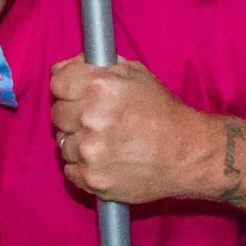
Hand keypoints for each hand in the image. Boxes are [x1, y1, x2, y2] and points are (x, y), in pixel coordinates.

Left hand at [50, 56, 210, 204]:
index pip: (57, 82)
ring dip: (78, 143)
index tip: (75, 94)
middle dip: (73, 115)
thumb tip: (65, 68)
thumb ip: (96, 66)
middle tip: (96, 120)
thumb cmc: (163, 112)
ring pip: (63, 144)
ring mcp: (90, 151)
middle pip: (57, 114)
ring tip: (105, 142)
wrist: (188, 153)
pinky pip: (70, 170)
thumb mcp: (135, 74)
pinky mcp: (93, 178)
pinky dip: (82, 167)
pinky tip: (105, 160)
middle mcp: (91, 117)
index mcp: (99, 87)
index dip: (67, 87)